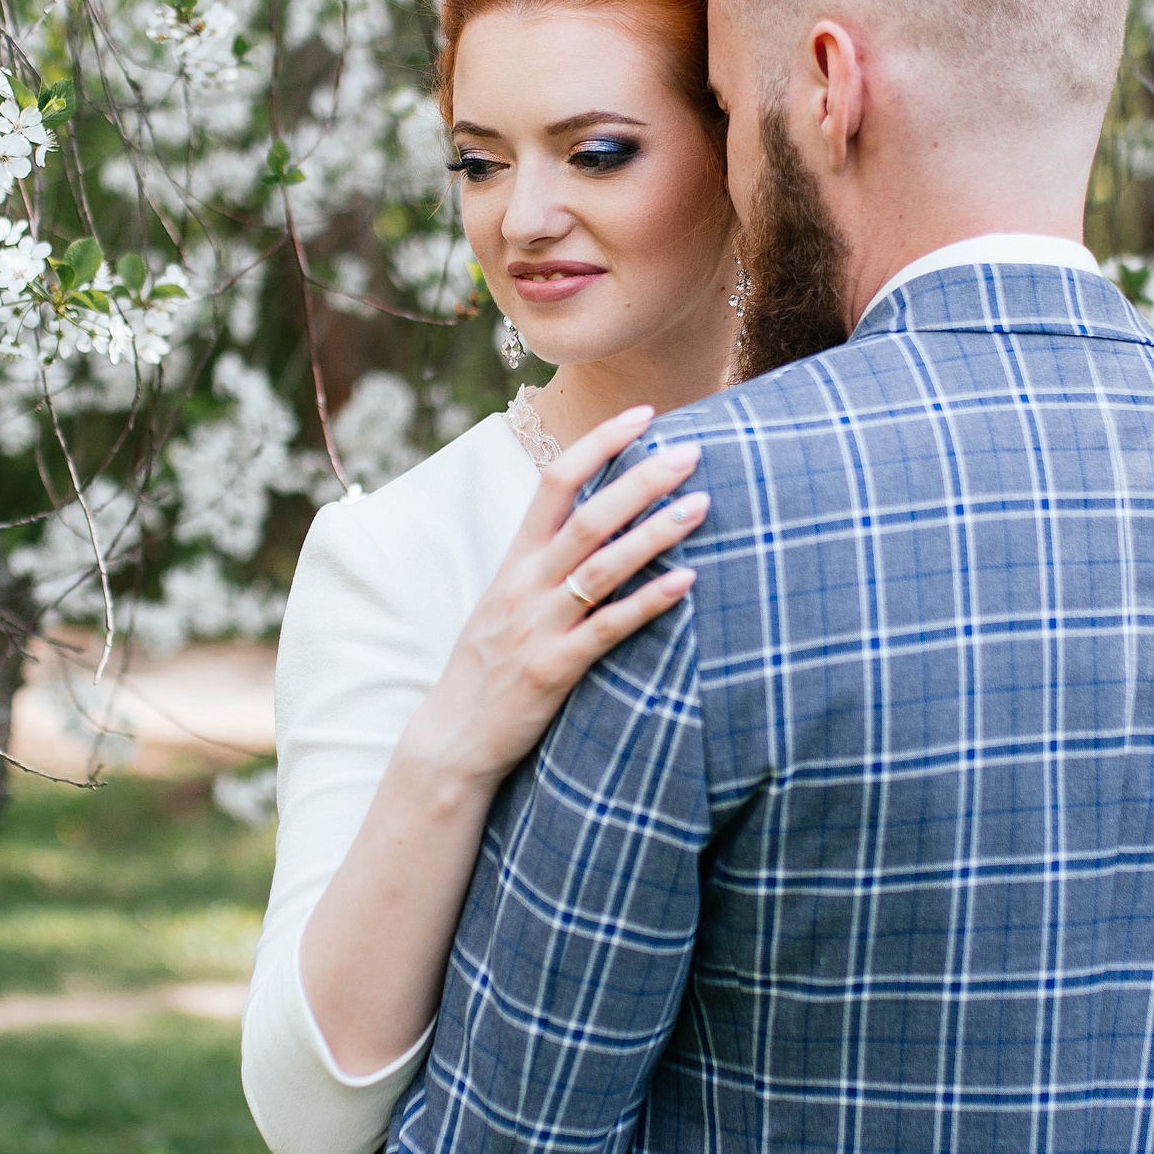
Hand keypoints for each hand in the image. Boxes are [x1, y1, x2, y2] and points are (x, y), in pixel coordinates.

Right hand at [399, 404, 704, 787]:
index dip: (599, 443)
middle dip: (642, 479)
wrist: (452, 738)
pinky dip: (649, 601)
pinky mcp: (554, 669)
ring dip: (656, 531)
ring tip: (701, 505)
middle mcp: (526, 584)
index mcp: (514, 560)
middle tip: (691, 452)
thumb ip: (545, 562)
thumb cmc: (488, 667)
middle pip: (589, 516)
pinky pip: (609, 627)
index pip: (555, 480)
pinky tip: (687, 582)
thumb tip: (598, 520)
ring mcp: (539, 625)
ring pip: (603, 565)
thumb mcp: (507, 602)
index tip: (643, 415)